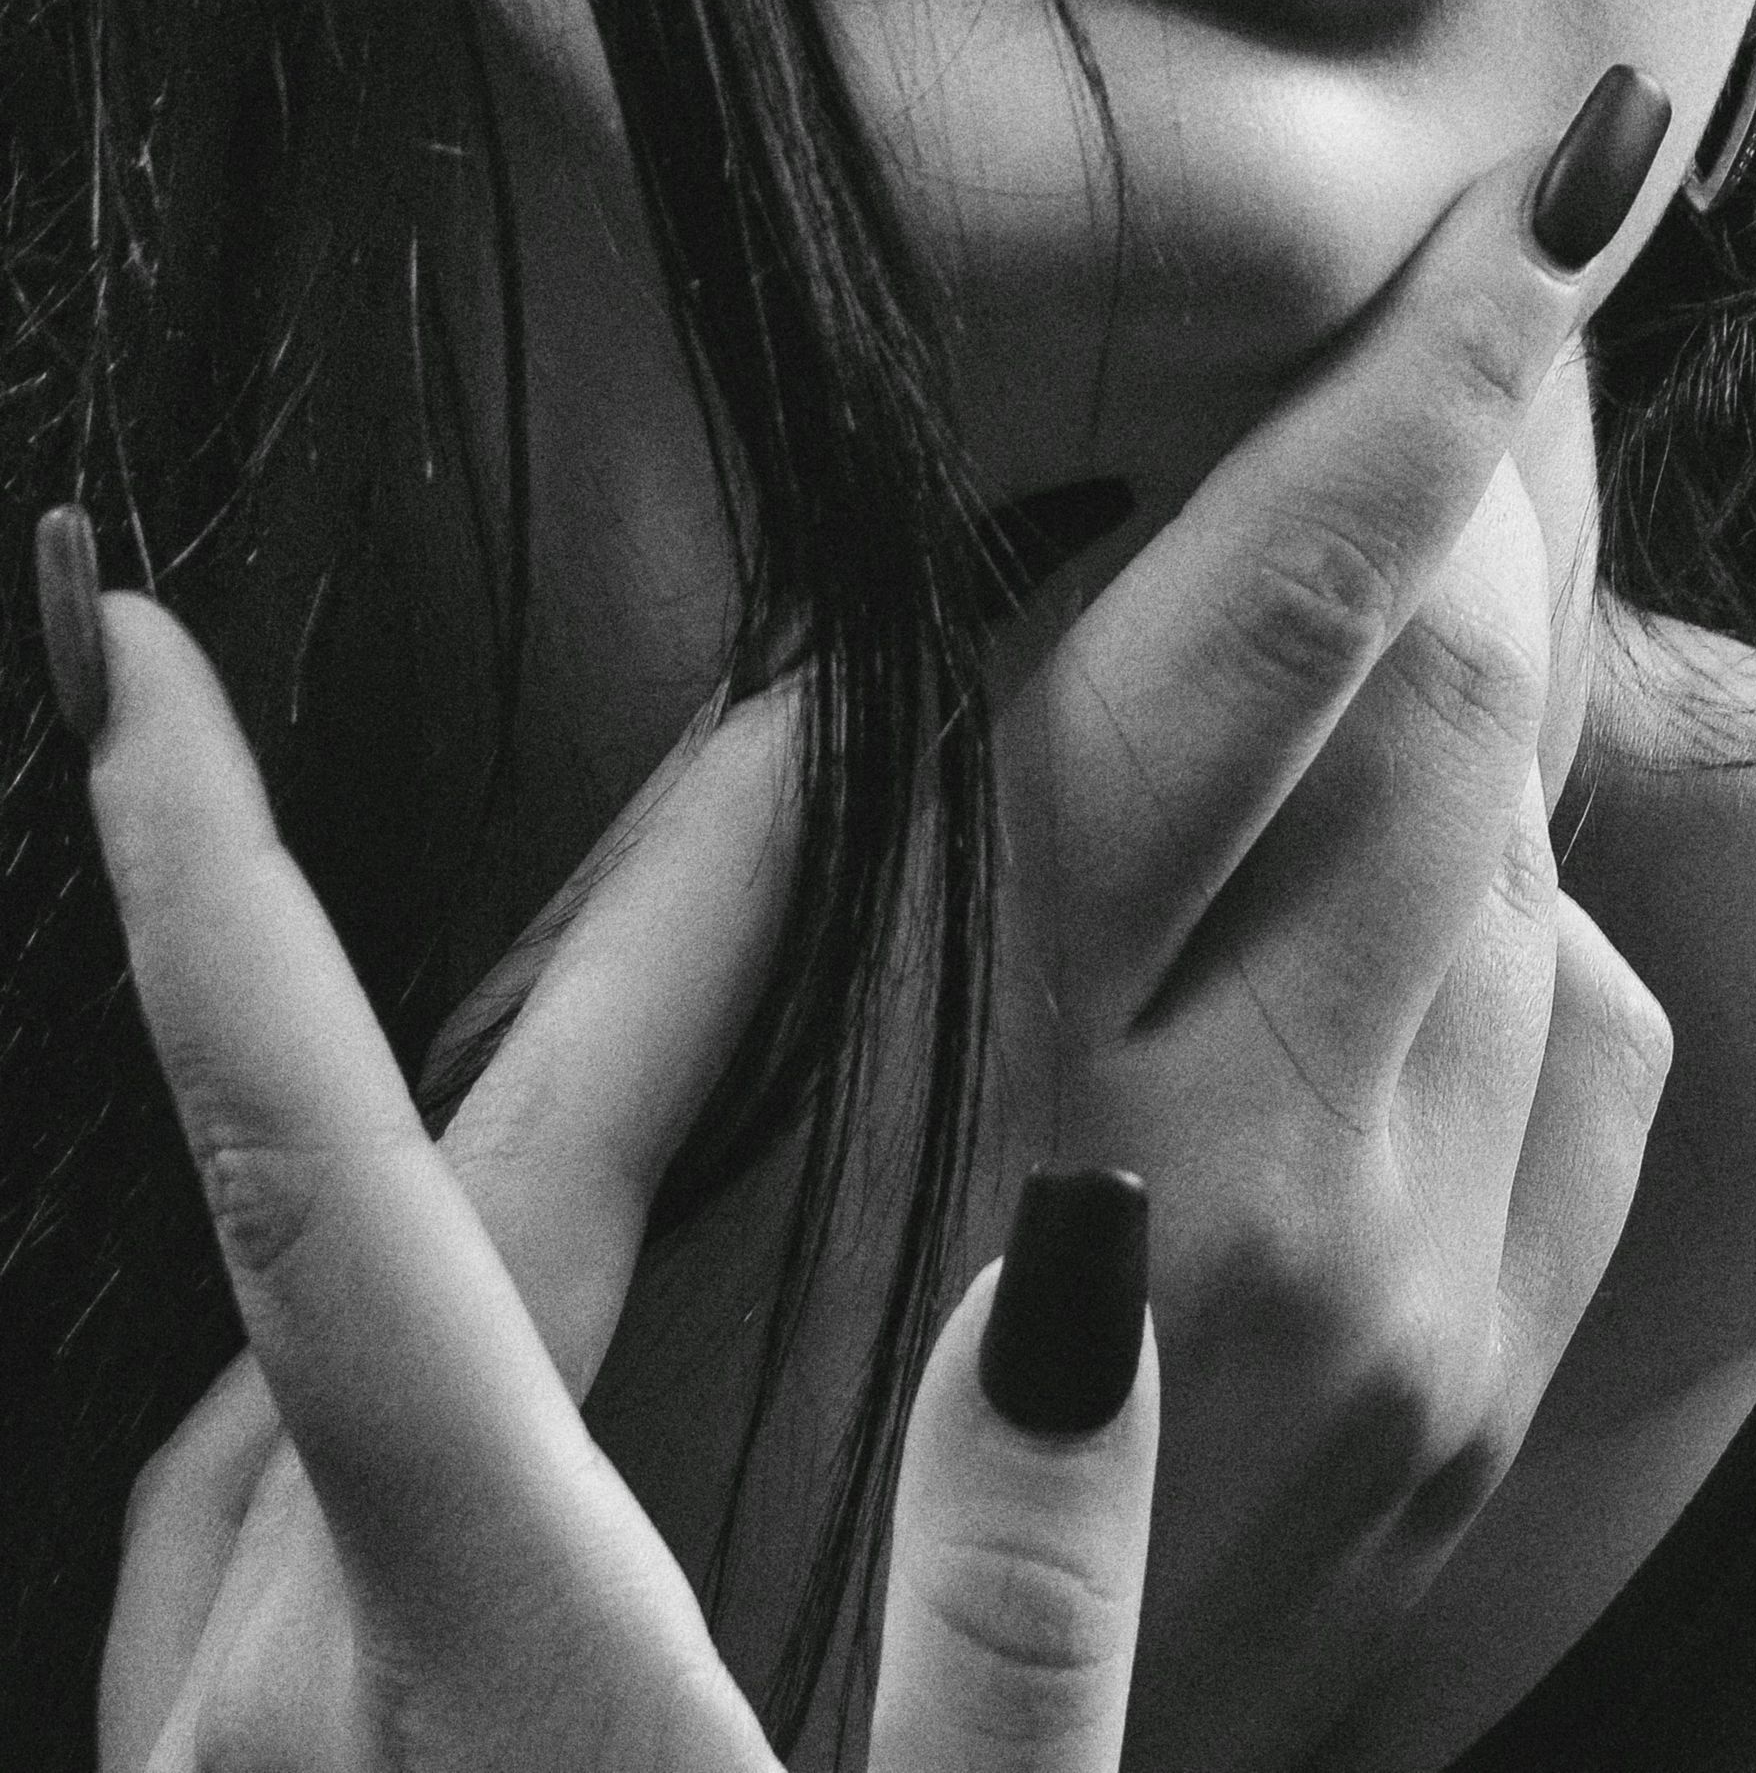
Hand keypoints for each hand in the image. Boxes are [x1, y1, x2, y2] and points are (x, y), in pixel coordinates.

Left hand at [38, 546, 1158, 1772]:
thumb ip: (1016, 1627)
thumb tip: (1070, 1278)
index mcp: (469, 1662)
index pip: (327, 1178)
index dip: (211, 874)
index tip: (129, 646)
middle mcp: (286, 1666)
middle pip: (400, 1182)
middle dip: (599, 945)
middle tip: (776, 764)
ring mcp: (219, 1735)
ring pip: (317, 1307)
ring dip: (492, 1107)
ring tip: (693, 977)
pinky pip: (276, 1456)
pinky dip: (393, 1294)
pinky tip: (503, 1283)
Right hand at [87, 67, 1673, 1771]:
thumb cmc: (636, 1401)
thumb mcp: (650, 1076)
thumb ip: (834, 811)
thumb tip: (1038, 576)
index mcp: (986, 1016)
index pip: (1279, 609)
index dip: (1433, 373)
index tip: (1547, 201)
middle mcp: (1235, 1147)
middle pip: (1467, 693)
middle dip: (1488, 478)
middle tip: (1463, 350)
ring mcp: (1393, 1292)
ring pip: (1534, 851)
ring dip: (1476, 696)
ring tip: (1354, 653)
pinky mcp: (1469, 1394)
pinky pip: (1565, 1046)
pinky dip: (1493, 921)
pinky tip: (1355, 921)